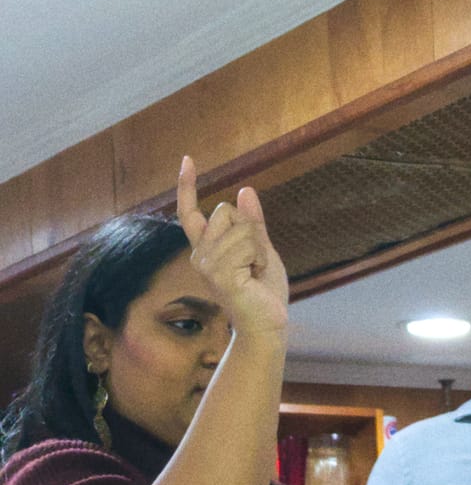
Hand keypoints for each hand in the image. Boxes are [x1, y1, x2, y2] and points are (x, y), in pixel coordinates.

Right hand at [176, 156, 288, 338]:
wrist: (268, 324)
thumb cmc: (264, 291)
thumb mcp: (262, 249)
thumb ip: (253, 222)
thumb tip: (245, 189)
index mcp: (205, 248)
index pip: (189, 212)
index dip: (187, 186)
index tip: (187, 159)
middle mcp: (199, 255)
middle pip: (225, 211)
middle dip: (250, 229)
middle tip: (255, 260)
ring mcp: (206, 265)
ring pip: (240, 227)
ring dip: (259, 248)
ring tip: (256, 271)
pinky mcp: (219, 274)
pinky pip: (247, 244)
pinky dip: (260, 257)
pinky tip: (256, 276)